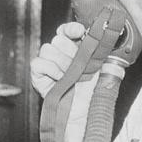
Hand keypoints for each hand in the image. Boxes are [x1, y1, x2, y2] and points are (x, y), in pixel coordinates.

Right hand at [31, 21, 97, 141]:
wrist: (83, 113)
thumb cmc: (91, 92)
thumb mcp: (100, 68)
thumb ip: (99, 51)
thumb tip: (104, 37)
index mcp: (72, 49)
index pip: (66, 30)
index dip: (71, 28)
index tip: (80, 32)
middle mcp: (58, 54)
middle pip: (58, 39)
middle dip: (70, 52)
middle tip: (80, 66)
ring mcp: (47, 64)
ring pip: (48, 49)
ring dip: (62, 62)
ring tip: (71, 76)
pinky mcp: (38, 76)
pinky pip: (39, 63)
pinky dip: (50, 69)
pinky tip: (60, 78)